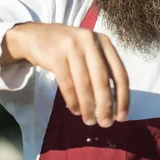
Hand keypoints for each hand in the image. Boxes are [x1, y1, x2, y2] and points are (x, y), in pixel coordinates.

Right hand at [0, 22, 128, 127]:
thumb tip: (113, 106)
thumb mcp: (89, 51)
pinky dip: (73, 101)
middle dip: (105, 105)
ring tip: (89, 121)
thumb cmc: (68, 49)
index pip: (120, 73)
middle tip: (105, 124)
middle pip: (102, 79)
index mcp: (104, 42)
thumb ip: (102, 71)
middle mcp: (91, 41)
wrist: (36, 35)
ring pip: (84, 83)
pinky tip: (76, 111)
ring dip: (88, 106)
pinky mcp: (56, 55)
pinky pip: (67, 83)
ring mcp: (72, 46)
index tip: (121, 117)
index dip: (123, 97)